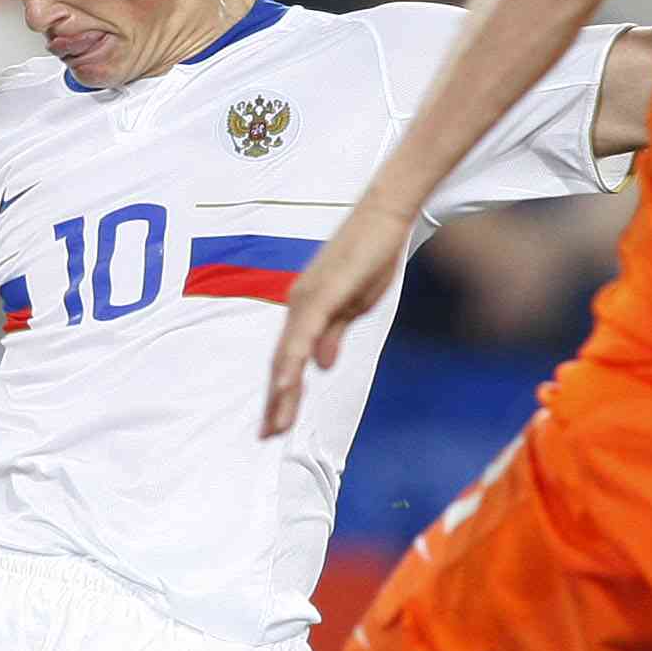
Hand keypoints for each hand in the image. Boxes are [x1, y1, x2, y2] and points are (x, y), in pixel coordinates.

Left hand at [262, 201, 411, 436]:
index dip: (281, 392)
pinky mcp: (322, 292)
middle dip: (274, 401)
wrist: (384, 215)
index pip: (288, 358)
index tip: (276, 422)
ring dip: (280, 390)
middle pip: (281, 361)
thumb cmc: (371, 255)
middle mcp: (299, 303)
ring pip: (287, 352)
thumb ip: (333, 334)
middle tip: (267, 435)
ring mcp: (308, 297)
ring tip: (274, 423)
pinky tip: (288, 383)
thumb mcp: (354, 306)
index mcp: (307, 309)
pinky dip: (293, 360)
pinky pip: (303, 333)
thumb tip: (321, 365)